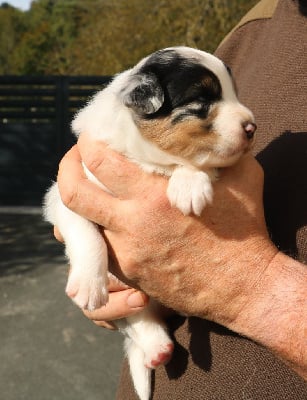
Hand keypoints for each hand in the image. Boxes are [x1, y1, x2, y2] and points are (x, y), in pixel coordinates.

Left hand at [57, 133, 276, 322]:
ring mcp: (127, 253)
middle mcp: (133, 223)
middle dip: (67, 167)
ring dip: (78, 202)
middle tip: (75, 156)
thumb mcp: (241, 177)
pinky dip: (95, 229)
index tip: (91, 134)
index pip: (100, 159)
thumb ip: (217, 149)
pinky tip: (108, 219)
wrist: (243, 286)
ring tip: (88, 187)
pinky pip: (98, 249)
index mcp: (154, 194)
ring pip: (78, 225)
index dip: (88, 142)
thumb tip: (208, 125)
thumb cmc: (245, 230)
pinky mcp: (130, 274)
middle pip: (73, 192)